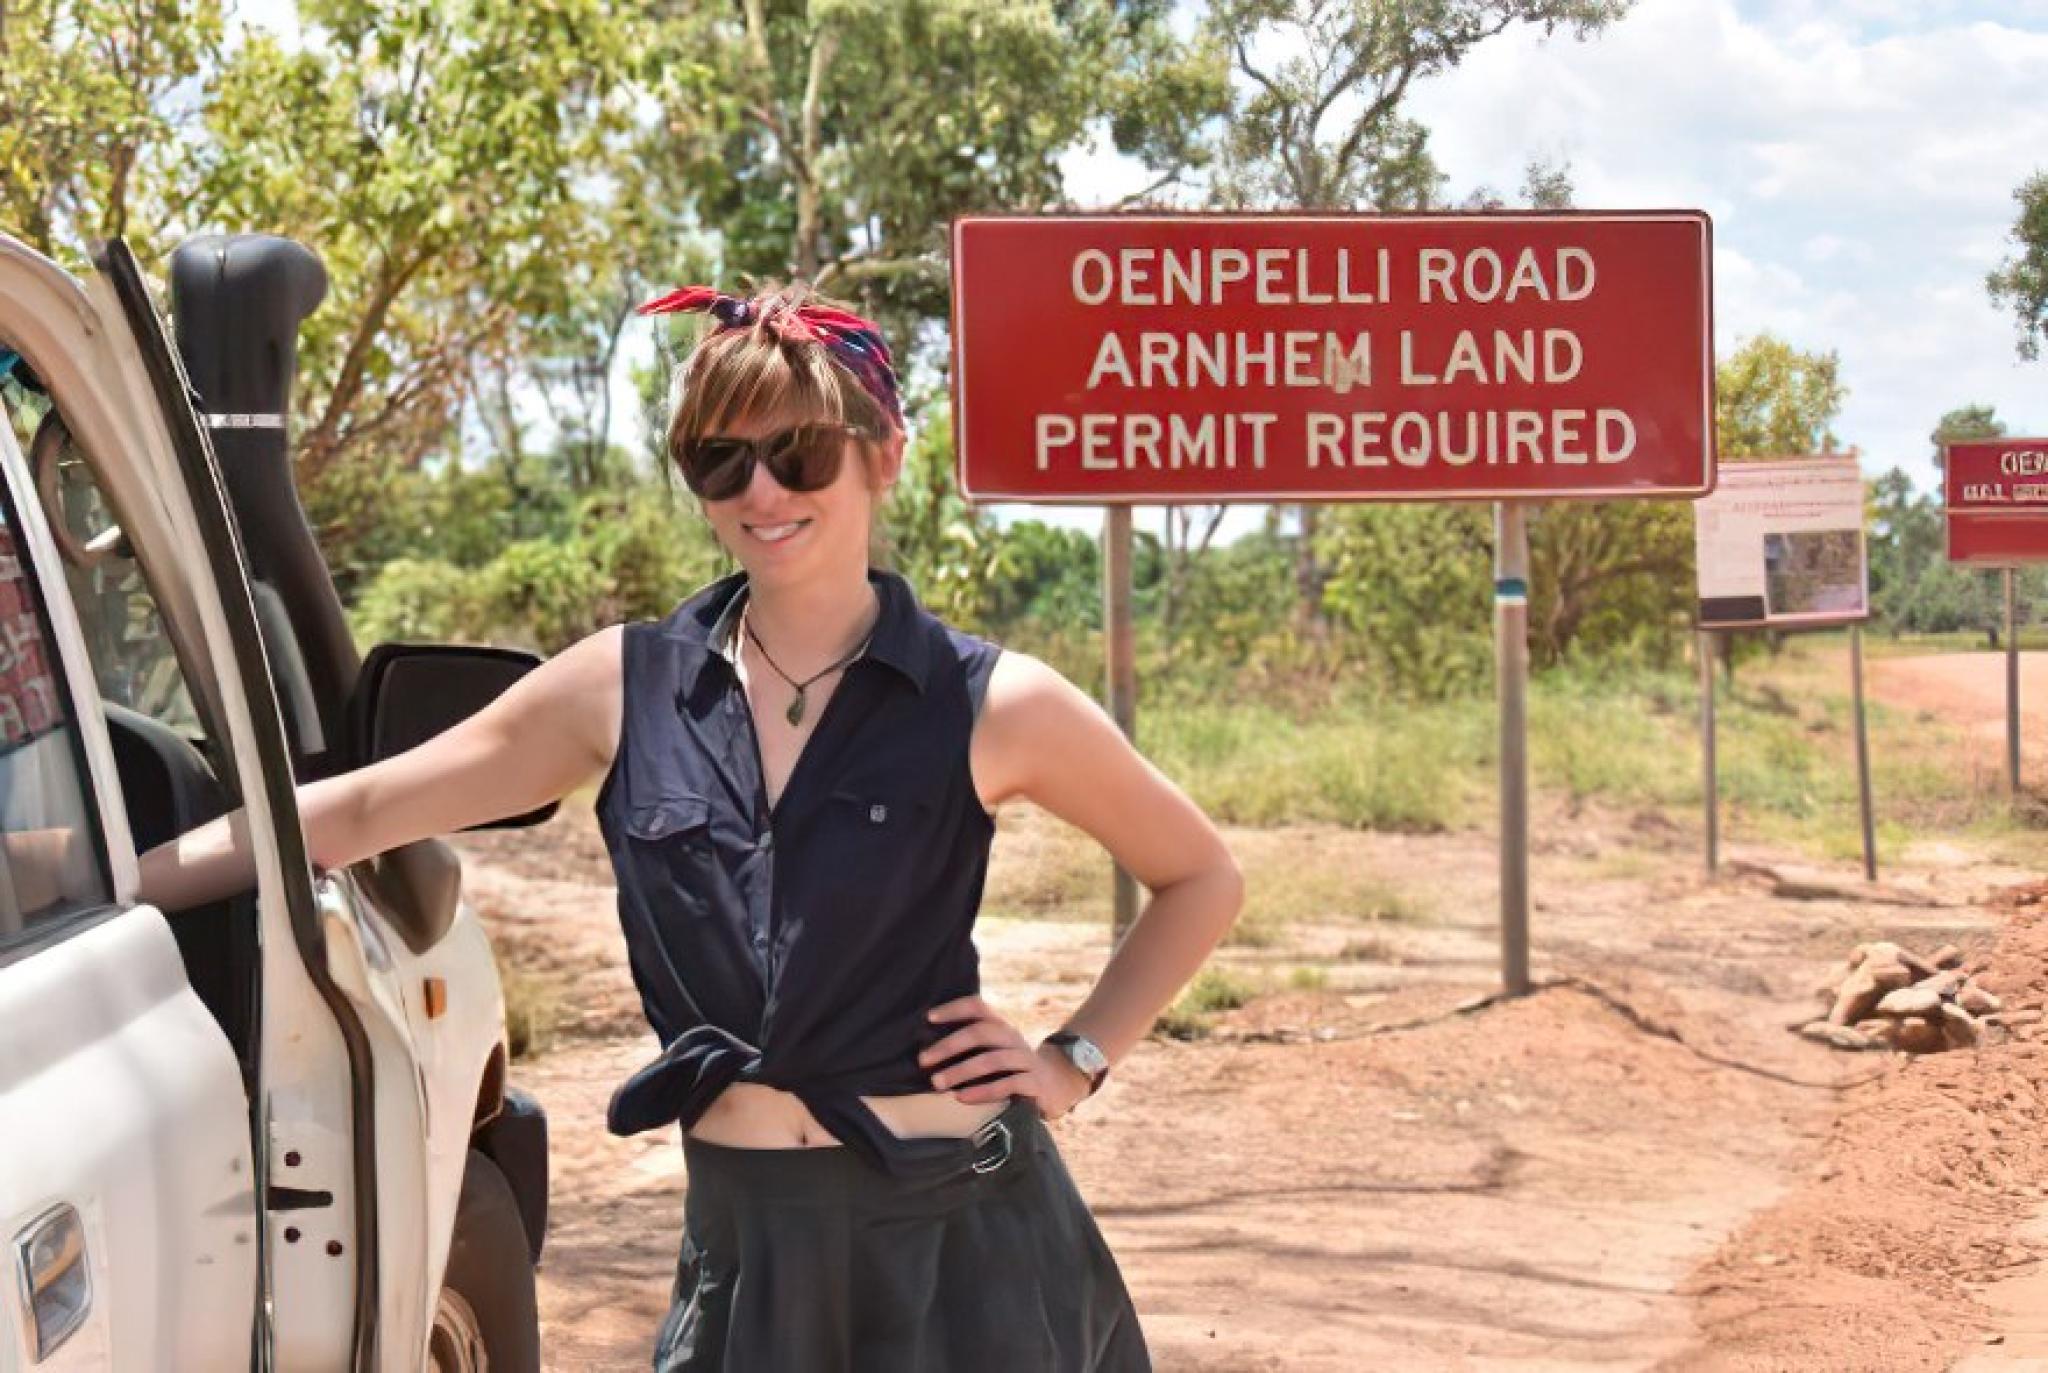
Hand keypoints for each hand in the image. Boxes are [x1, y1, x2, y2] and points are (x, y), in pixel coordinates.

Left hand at [920, 994, 1093, 1119]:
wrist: (1057, 1085)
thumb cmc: (1013, 1068)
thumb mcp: (996, 1049)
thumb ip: (973, 1045)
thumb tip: (930, 1050)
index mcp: (1001, 1026)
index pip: (978, 1007)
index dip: (954, 1009)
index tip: (929, 1017)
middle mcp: (1014, 1038)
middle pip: (981, 1032)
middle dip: (949, 1046)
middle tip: (923, 1060)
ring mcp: (1026, 1060)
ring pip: (992, 1060)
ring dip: (961, 1071)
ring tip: (937, 1083)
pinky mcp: (1035, 1083)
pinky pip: (1007, 1085)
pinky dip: (982, 1091)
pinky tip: (962, 1098)